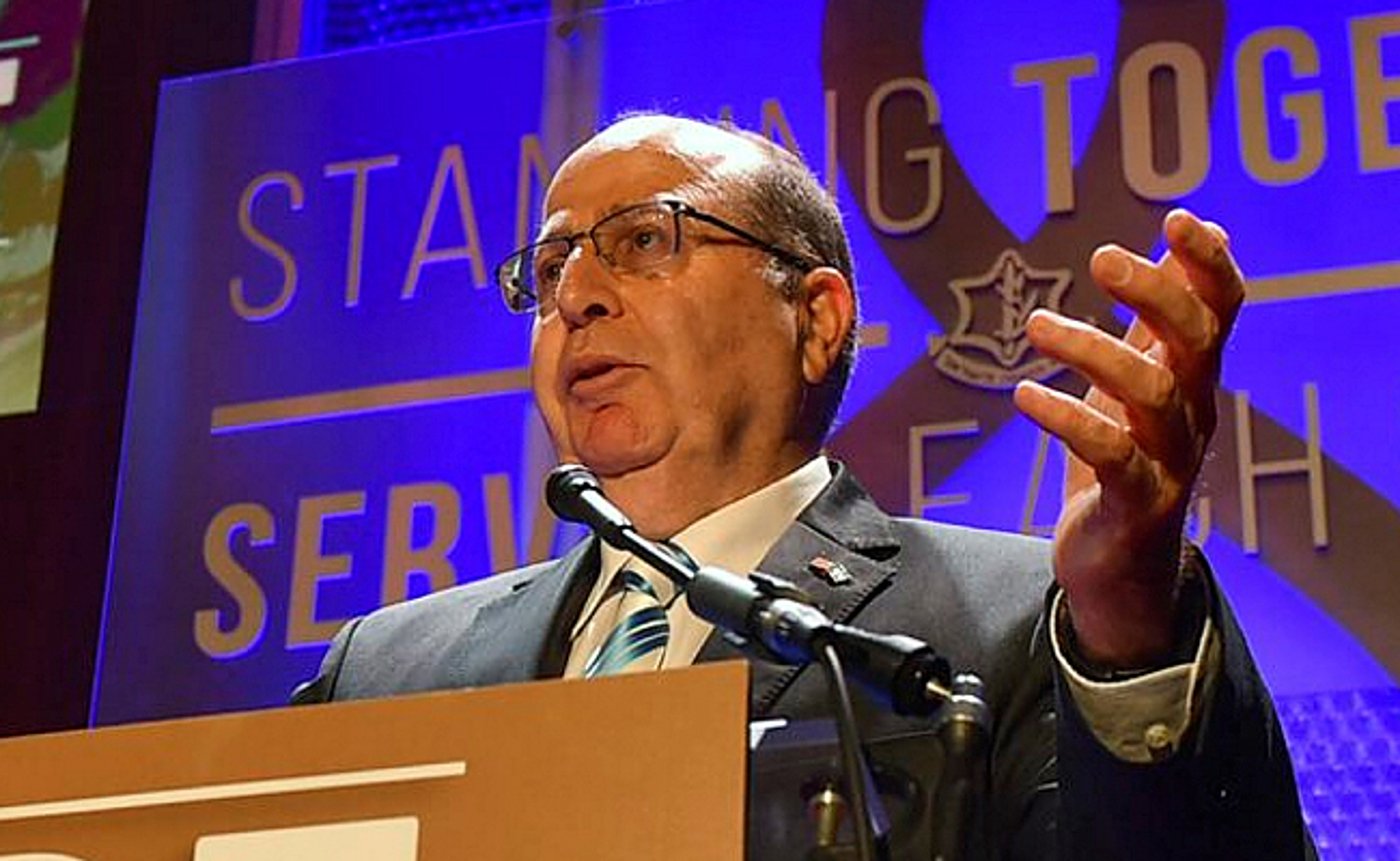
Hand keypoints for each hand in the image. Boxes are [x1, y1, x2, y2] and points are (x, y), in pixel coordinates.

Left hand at [1012, 209, 1242, 666]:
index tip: (1176, 218)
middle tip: (1103, 258)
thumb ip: (1154, 322)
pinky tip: (1027, 395)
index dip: (1207, 263)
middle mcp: (1193, 415)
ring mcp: (1170, 461)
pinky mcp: (1137, 503)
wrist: (1118, 568)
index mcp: (1193, 379)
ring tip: (1039, 324)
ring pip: (1153, 395)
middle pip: (1197, 342)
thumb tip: (1179, 242)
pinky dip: (1068, 420)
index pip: (1221, 310)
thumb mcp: (1137, 385)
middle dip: (1157, 293)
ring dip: (1095, 351)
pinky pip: (1110, 454)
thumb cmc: (1123, 465)